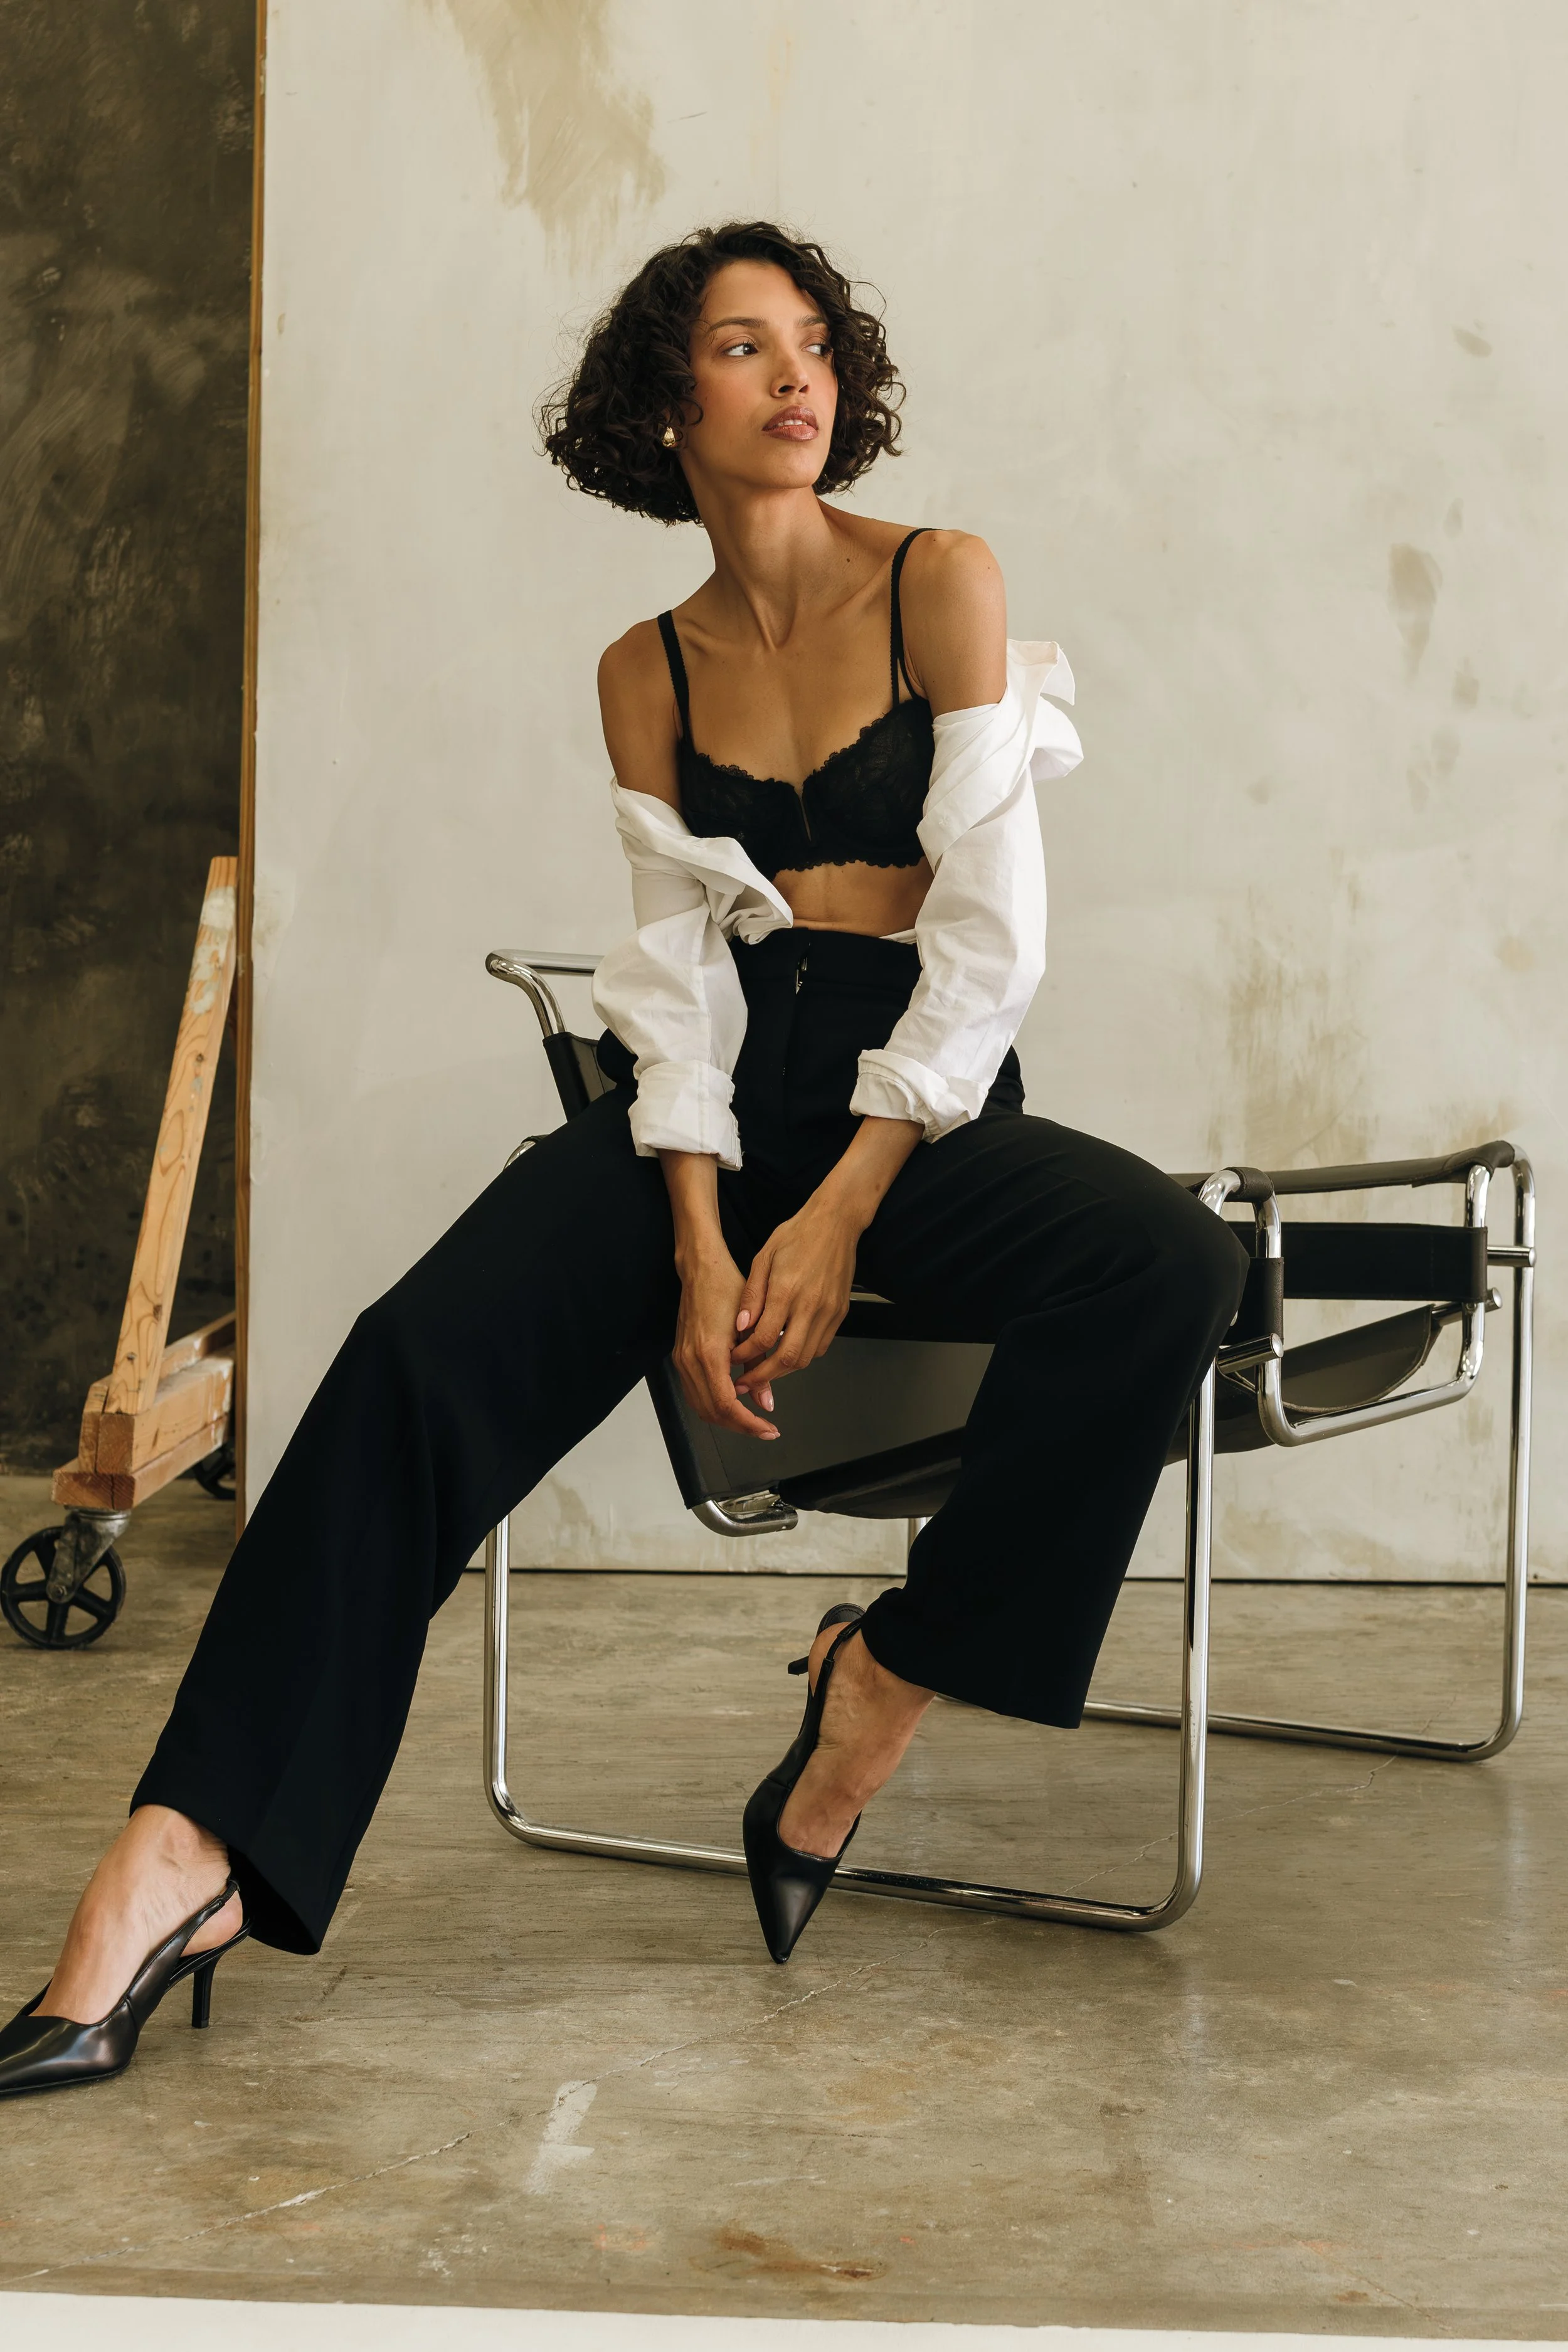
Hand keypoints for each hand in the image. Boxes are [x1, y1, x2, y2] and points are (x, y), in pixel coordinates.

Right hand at [672, 1244, 779, 1439]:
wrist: (701, 1270)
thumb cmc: (727, 1289)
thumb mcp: (753, 1327)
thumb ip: (759, 1367)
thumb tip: (767, 1402)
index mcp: (709, 1354)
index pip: (726, 1405)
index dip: (748, 1423)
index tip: (767, 1429)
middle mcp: (690, 1361)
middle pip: (711, 1412)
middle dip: (739, 1426)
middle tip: (764, 1430)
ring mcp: (682, 1360)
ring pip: (701, 1406)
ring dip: (726, 1419)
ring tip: (752, 1421)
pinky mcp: (680, 1357)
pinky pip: (694, 1393)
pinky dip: (713, 1405)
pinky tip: (734, 1402)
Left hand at [728, 1193, 862, 1392]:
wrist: (836, 1222)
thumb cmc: (798, 1235)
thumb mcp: (764, 1258)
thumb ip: (752, 1295)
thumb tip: (741, 1326)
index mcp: (787, 1290)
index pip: (763, 1338)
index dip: (746, 1355)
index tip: (733, 1359)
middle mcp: (811, 1305)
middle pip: (788, 1358)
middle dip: (764, 1376)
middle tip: (747, 1382)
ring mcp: (829, 1311)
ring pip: (807, 1357)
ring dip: (784, 1370)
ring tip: (765, 1371)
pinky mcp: (840, 1313)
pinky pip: (821, 1346)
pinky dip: (803, 1355)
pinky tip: (788, 1352)